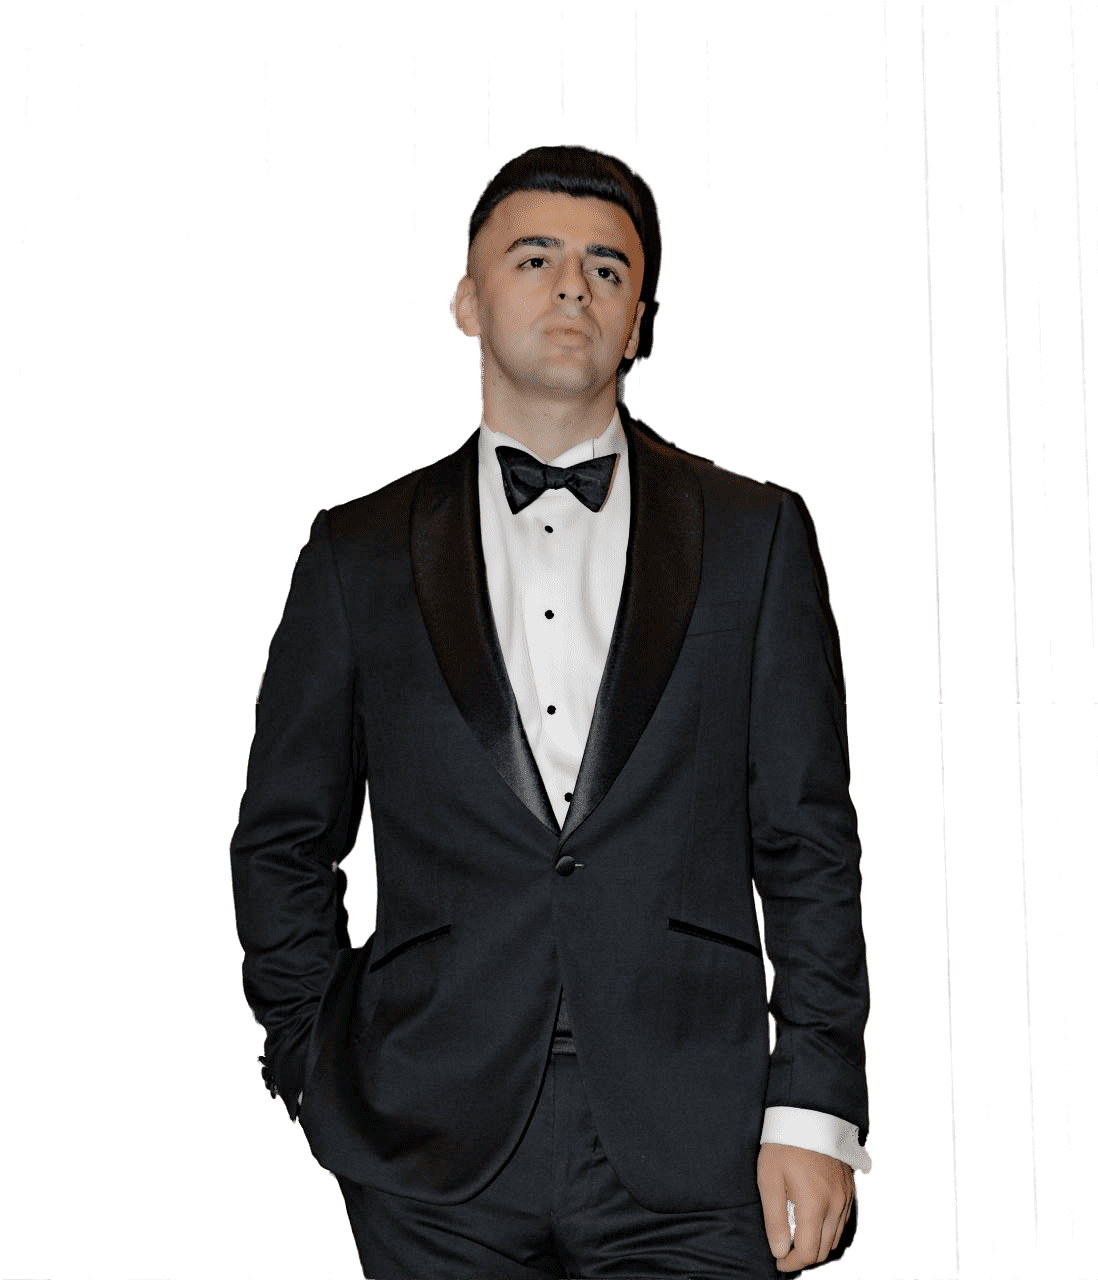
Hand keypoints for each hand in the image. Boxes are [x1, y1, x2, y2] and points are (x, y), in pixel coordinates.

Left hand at [757, 1142, 854, 1271]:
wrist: (808, 1116)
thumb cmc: (783, 1146)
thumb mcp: (769, 1179)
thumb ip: (775, 1219)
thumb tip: (780, 1252)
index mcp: (814, 1204)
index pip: (807, 1252)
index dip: (791, 1263)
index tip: (778, 1260)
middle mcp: (836, 1205)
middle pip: (823, 1250)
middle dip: (803, 1256)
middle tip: (784, 1251)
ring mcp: (846, 1197)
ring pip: (835, 1238)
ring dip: (817, 1245)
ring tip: (795, 1237)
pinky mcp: (850, 1190)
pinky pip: (842, 1222)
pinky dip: (828, 1231)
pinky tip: (811, 1222)